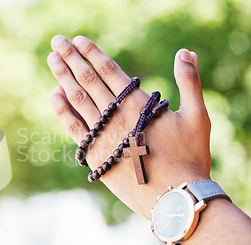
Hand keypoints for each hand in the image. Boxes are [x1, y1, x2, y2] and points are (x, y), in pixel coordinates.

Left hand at [47, 35, 210, 218]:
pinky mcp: (95, 155)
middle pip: (89, 80)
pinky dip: (62, 110)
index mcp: (139, 104)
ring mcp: (103, 136)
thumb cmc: (191, 158)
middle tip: (57, 41)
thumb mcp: (198, 116)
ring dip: (63, 77)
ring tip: (52, 58)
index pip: (109, 71)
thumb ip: (190, 82)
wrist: (176, 199)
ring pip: (77, 100)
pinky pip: (73, 128)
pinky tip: (54, 94)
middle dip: (72, 58)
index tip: (79, 40)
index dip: (93, 54)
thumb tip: (185, 52)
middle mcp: (117, 116)